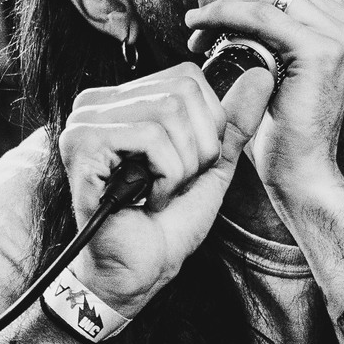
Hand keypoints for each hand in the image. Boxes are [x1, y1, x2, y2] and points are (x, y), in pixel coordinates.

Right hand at [56, 60, 273, 315]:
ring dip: (181, 166)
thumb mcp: (212, 164)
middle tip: (174, 183)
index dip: (207, 126)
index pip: (187, 78)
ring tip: (159, 191)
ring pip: (169, 113)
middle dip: (197, 148)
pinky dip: (165, 175)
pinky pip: (151, 136)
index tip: (188, 167)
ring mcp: (84, 120)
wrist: (139, 270)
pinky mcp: (81, 142)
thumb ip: (234, 120)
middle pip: (182, 92)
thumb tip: (262, 74)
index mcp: (123, 100)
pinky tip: (146, 198)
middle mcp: (96, 102)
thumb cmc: (168, 222)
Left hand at [185, 0, 343, 201]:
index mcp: (338, 17)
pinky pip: (261, 14)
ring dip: (221, 6)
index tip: (222, 5)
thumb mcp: (252, 57)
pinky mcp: (321, 51)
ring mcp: (339, 34)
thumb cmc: (275, 125)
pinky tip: (201, 34)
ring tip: (198, 37)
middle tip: (199, 28)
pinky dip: (224, 17)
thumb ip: (235, 13)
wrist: (297, 173)